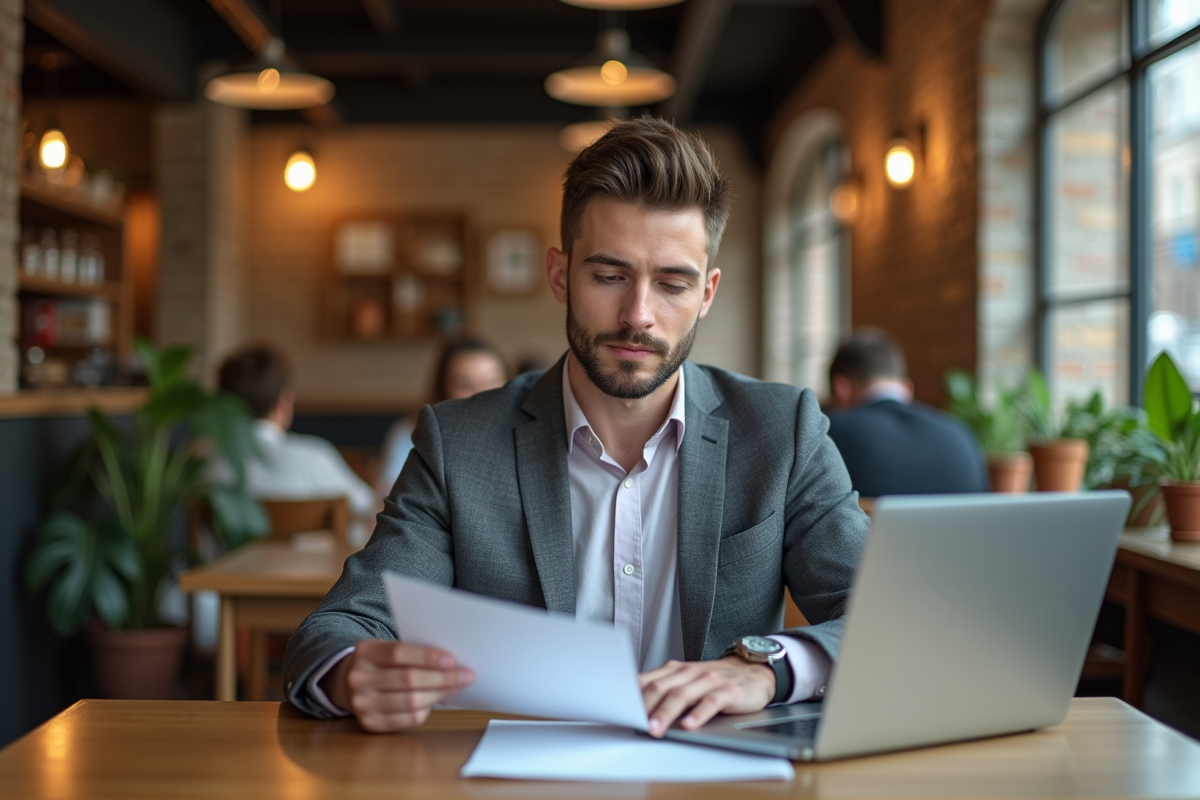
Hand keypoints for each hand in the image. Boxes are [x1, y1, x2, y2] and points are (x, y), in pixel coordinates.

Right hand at [322, 639, 474, 732]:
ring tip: (457, 687)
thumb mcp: (385, 648)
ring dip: (440, 694)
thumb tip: (450, 662)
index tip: (453, 660)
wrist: (345, 682)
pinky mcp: (370, 723)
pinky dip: (427, 710)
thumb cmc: (378, 662)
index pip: (399, 653)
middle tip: (466, 675)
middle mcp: (359, 678)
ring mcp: (362, 704)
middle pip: (408, 680)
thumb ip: (411, 652)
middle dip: (442, 678)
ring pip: (410, 701)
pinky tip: (437, 701)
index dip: (428, 657)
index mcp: (364, 652)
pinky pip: (407, 719)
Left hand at [638, 656, 774, 736]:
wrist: (752, 671)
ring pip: (682, 695)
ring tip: (656, 728)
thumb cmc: (714, 681)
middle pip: (661, 688)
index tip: (620, 711)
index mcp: (675, 670)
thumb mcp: (686, 683)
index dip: (632, 696)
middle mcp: (689, 672)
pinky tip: (690, 725)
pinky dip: (699, 714)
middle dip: (646, 706)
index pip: (648, 681)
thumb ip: (665, 692)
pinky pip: (711, 701)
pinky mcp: (728, 690)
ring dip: (666, 712)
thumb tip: (636, 711)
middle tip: (635, 724)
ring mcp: (709, 679)